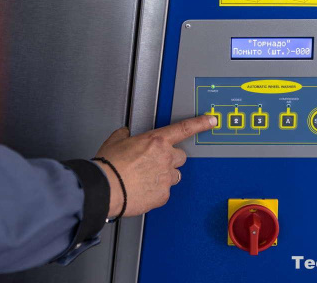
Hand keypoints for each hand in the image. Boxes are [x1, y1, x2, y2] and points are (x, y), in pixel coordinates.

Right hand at [94, 115, 216, 217]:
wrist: (104, 189)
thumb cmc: (108, 166)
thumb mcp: (115, 141)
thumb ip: (125, 135)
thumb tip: (125, 134)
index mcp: (156, 141)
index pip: (184, 129)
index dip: (200, 123)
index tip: (211, 120)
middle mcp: (165, 158)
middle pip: (180, 156)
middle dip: (170, 158)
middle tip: (154, 162)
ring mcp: (166, 178)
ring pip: (173, 175)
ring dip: (164, 175)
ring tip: (145, 178)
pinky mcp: (162, 195)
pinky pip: (164, 192)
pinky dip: (155, 191)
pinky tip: (141, 190)